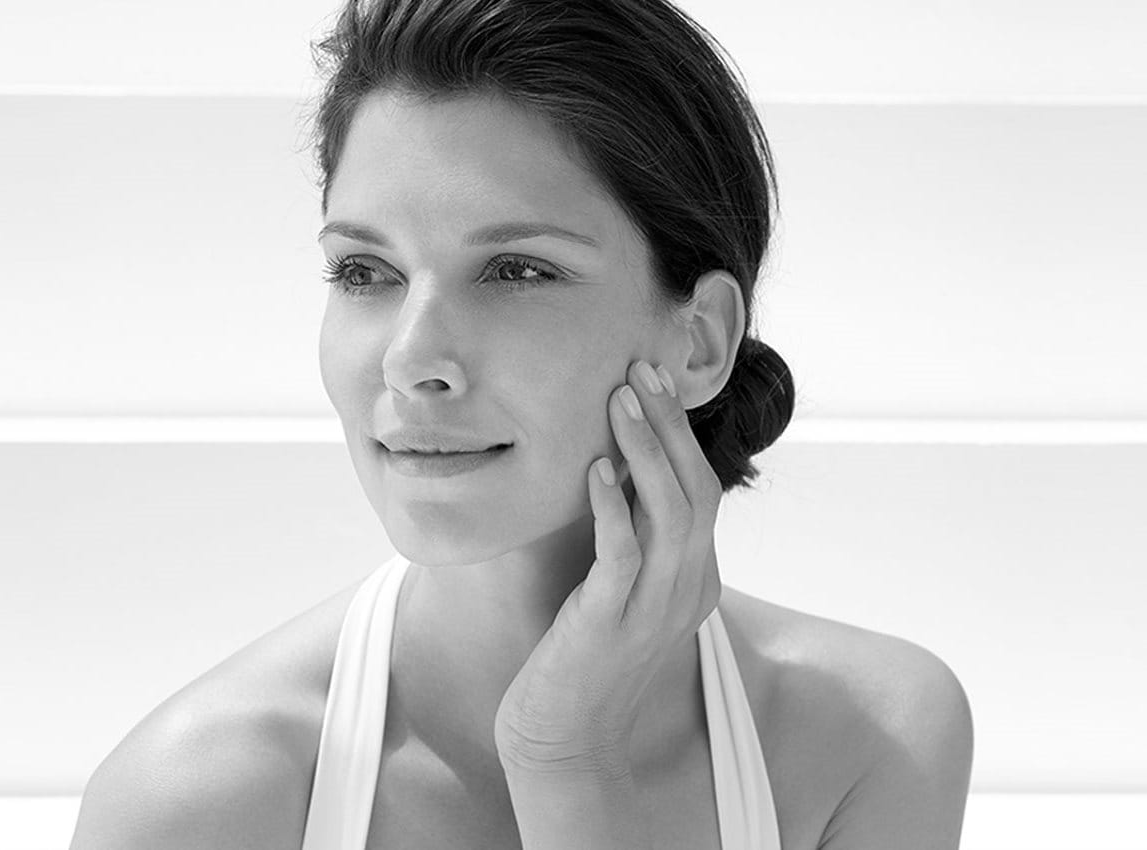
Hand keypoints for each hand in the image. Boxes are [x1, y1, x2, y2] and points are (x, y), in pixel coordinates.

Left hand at [493, 358, 724, 778]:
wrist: (563, 739)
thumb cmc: (582, 659)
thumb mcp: (619, 592)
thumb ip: (632, 541)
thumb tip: (615, 471)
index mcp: (693, 580)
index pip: (702, 492)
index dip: (680, 434)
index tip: (653, 382)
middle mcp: (686, 591)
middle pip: (696, 491)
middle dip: (671, 426)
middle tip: (644, 369)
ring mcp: (654, 609)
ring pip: (671, 514)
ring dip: (647, 451)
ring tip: (622, 398)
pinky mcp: (613, 624)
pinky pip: (623, 555)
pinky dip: (612, 507)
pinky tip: (595, 470)